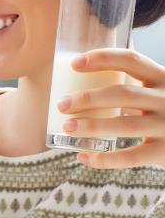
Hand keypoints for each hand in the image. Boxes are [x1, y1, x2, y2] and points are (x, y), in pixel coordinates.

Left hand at [57, 48, 164, 167]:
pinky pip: (131, 157)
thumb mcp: (158, 91)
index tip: (74, 64)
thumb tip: (85, 77)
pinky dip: (104, 158)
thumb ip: (134, 85)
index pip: (131, 60)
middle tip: (62, 104)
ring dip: (93, 126)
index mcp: (163, 78)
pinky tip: (83, 156)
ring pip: (125, 125)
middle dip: (89, 98)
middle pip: (123, 94)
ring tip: (67, 127)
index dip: (102, 59)